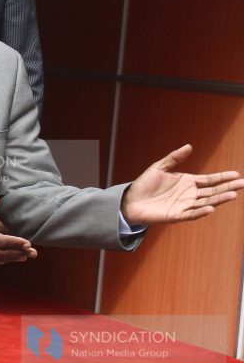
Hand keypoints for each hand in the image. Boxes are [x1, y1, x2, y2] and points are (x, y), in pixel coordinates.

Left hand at [122, 144, 242, 223]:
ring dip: (219, 199)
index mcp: (187, 183)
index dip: (222, 177)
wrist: (130, 201)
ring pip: (206, 202)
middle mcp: (189, 195)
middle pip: (212, 191)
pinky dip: (201, 211)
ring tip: (233, 194)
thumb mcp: (159, 167)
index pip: (209, 180)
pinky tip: (210, 207)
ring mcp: (184, 205)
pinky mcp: (176, 215)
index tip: (236, 174)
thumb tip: (189, 146)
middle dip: (228, 187)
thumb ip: (174, 158)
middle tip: (243, 184)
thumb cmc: (144, 185)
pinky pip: (191, 214)